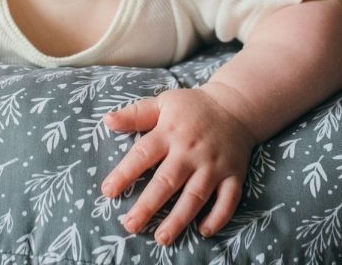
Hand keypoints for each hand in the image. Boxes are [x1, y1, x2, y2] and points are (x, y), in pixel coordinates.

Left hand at [100, 87, 254, 245]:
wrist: (234, 106)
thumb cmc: (192, 107)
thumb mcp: (162, 103)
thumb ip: (135, 114)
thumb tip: (107, 120)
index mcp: (169, 132)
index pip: (143, 154)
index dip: (124, 174)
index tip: (108, 191)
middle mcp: (190, 151)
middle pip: (167, 181)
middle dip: (148, 205)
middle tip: (130, 225)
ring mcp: (213, 165)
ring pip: (195, 196)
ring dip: (178, 219)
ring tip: (161, 238)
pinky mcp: (233, 175)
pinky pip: (227, 200)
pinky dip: (217, 217)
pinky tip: (203, 231)